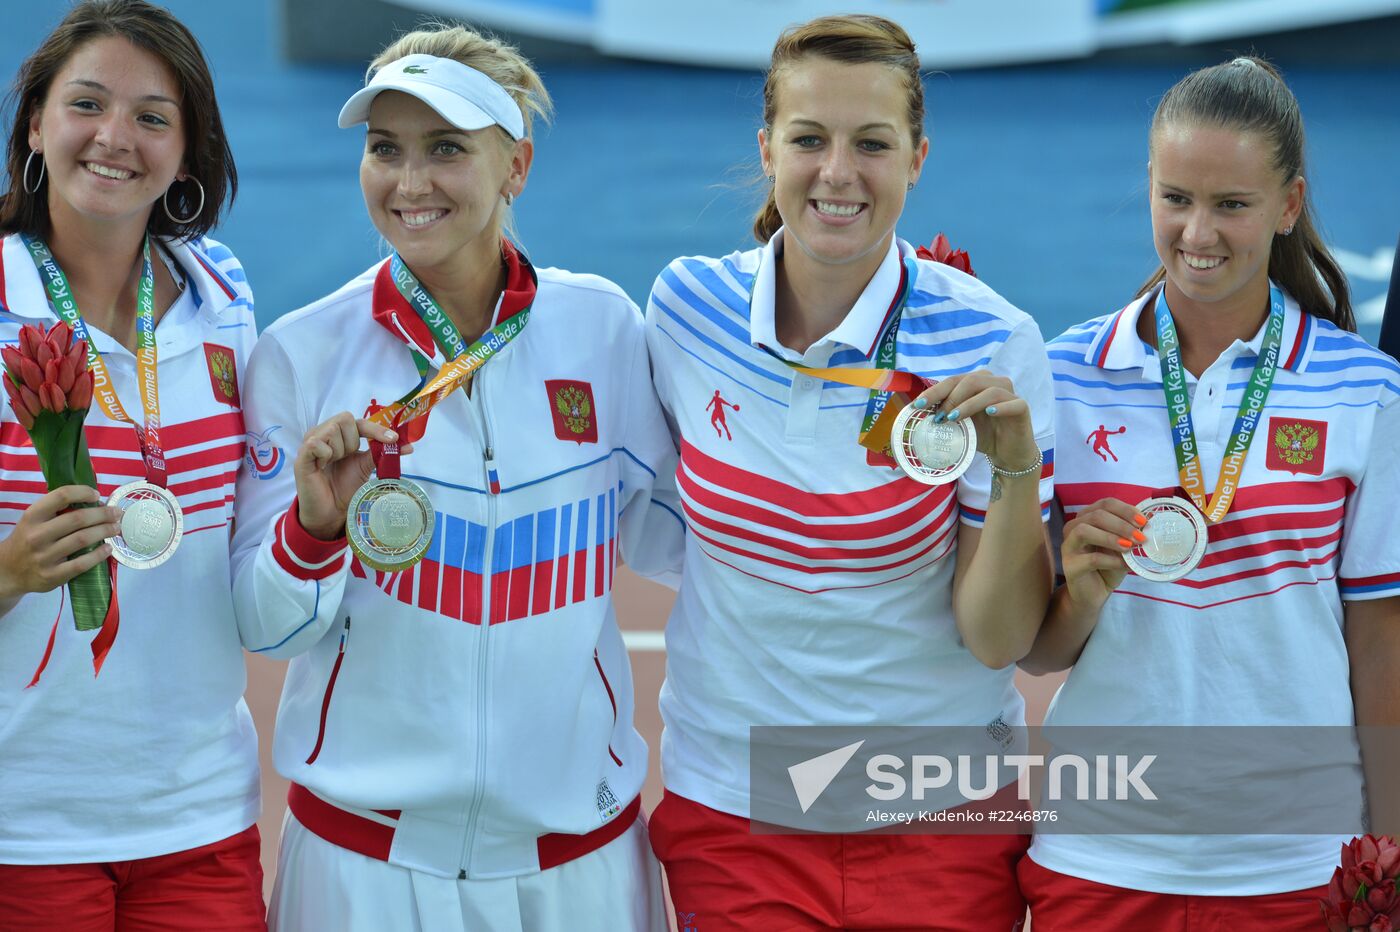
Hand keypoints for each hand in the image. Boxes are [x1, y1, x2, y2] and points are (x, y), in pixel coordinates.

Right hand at [0, 486, 118, 602]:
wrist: (8, 571)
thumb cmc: (28, 540)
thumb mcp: (33, 521)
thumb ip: (57, 511)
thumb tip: (96, 502)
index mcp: (32, 516)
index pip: (61, 496)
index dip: (83, 492)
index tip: (98, 495)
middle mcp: (37, 535)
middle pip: (77, 519)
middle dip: (103, 514)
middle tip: (117, 513)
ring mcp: (44, 557)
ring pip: (82, 539)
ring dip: (105, 531)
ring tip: (116, 528)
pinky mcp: (52, 575)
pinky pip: (81, 563)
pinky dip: (99, 555)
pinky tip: (108, 549)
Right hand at [293, 413, 408, 540]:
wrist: (331, 512)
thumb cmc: (345, 487)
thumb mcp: (365, 467)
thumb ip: (381, 453)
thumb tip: (408, 446)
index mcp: (337, 434)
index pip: (358, 421)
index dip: (376, 428)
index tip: (393, 439)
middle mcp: (322, 433)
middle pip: (345, 419)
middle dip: (353, 441)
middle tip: (347, 459)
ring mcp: (310, 443)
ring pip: (332, 430)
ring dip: (340, 451)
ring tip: (333, 465)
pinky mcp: (301, 456)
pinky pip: (317, 444)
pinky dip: (326, 455)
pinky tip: (323, 467)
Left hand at [912, 370, 1038, 472]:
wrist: (1008, 454)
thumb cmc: (983, 436)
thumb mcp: (960, 424)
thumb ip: (945, 414)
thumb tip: (917, 413)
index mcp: (977, 383)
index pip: (953, 381)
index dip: (935, 391)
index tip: (918, 405)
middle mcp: (994, 383)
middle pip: (970, 380)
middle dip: (950, 397)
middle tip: (938, 416)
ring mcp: (1010, 394)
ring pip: (989, 390)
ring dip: (968, 403)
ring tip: (954, 418)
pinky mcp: (1022, 408)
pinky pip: (1013, 403)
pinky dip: (1000, 407)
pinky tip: (989, 413)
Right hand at [1060, 498, 1142, 612]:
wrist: (1093, 593)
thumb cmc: (1108, 566)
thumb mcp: (1123, 546)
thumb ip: (1131, 533)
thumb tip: (1150, 520)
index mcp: (1087, 518)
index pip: (1105, 504)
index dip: (1125, 510)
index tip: (1143, 522)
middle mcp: (1074, 528)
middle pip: (1096, 515)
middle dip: (1121, 525)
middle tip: (1140, 537)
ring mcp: (1069, 546)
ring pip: (1084, 531)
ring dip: (1110, 538)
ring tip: (1129, 547)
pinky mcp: (1070, 565)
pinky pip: (1090, 559)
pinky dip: (1110, 560)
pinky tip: (1123, 564)